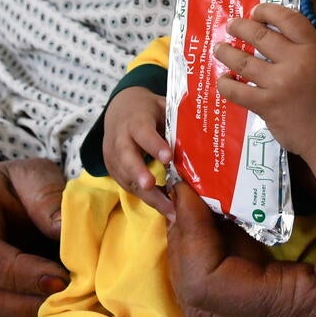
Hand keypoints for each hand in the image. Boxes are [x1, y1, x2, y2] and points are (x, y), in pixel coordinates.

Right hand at [101, 86, 173, 216]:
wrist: (119, 110)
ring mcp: (113, 155)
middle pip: (126, 157)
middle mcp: (120, 138)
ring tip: (169, 209)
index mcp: (135, 121)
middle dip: (138, 172)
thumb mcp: (161, 107)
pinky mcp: (112, 169)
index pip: (143, 132)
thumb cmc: (147, 110)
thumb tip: (203, 135)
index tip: (168, 157)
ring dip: (147, 194)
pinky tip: (164, 206)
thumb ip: (175, 120)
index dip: (154, 145)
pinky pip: (127, 186)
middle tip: (150, 185)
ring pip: (126, 177)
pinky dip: (145, 197)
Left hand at [168, 181, 315, 316]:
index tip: (187, 191)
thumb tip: (251, 152)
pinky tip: (228, 244)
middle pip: (198, 311)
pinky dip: (222, 286)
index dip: (190, 234)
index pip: (210, 285)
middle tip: (185, 202)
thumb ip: (306, 189)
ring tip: (199, 220)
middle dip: (183, 252)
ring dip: (197, 271)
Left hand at [215, 2, 315, 158]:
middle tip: (231, 26)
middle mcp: (295, 61)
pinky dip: (226, 84)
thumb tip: (281, 39)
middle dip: (240, 27)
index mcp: (314, 48)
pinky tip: (223, 81)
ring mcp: (278, 84)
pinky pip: (237, 91)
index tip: (255, 11)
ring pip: (242, 61)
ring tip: (220, 49)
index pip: (287, 18)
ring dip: (226, 52)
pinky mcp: (266, 106)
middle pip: (259, 34)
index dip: (267, 10)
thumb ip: (308, 50)